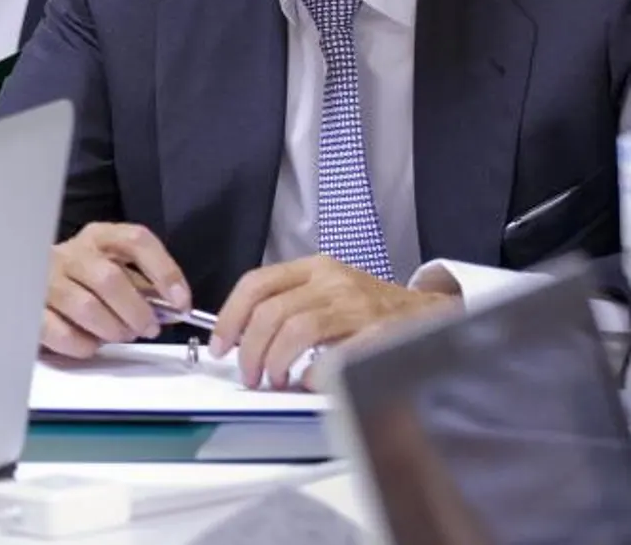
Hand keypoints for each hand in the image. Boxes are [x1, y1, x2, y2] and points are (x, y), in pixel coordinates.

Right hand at [41, 222, 189, 358]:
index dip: (163, 271)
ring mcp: (46, 280)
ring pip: (86, 307)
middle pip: (110, 279)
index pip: (136, 240)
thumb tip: (174, 306)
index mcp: (98, 238)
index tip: (180, 302)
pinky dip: (85, 345)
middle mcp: (70, 253)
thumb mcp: (114, 270)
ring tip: (120, 336)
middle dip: (137, 311)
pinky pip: (62, 333)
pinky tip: (91, 344)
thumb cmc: (83, 281)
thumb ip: (143, 285)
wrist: (31, 284)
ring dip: (113, 330)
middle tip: (148, 328)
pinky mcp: (32, 310)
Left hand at [211, 256, 460, 390]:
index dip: (229, 317)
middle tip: (248, 374)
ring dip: (276, 361)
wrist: (429, 315)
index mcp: (312, 268)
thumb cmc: (370, 308)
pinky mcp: (379, 331)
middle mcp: (331, 281)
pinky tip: (310, 381)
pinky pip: (338, 352)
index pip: (255, 284)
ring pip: (295, 328)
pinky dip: (317, 372)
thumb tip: (240, 337)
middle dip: (250, 348)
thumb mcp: (325, 292)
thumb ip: (286, 305)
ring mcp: (356, 305)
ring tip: (274, 380)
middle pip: (270, 310)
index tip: (220, 345)